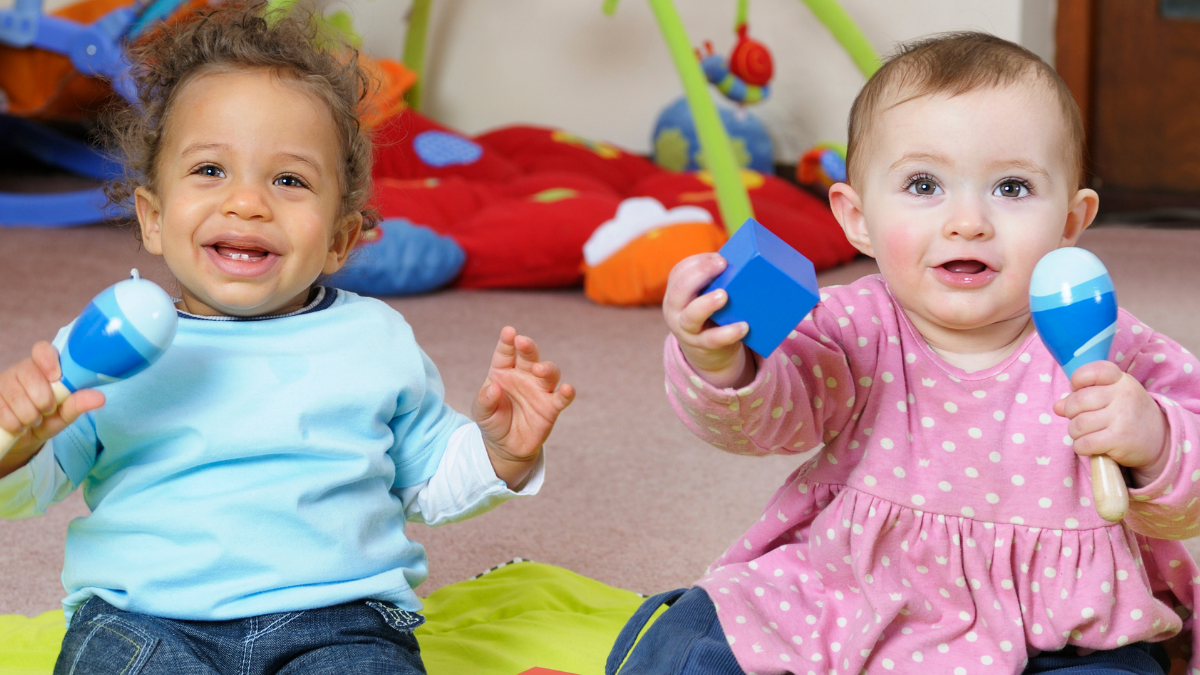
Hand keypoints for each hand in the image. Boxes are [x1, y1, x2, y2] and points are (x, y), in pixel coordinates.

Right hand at [0, 342, 104, 477]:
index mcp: (44, 368)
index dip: (48, 360)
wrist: (23, 439)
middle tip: (47, 410)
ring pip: (15, 395)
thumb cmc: (48, 419)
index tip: (56, 376)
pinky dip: (14, 423)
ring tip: (34, 419)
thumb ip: (78, 404)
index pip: (42, 350)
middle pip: (30, 375)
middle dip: (42, 399)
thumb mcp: (65, 414)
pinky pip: (1, 409)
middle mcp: (21, 370)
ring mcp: (3, 383)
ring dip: (29, 415)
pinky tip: (19, 426)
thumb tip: (100, 398)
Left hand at [473, 327, 574, 488]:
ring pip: (549, 372)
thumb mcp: (481, 413)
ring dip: (546, 368)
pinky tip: (566, 389)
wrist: (506, 447)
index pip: (506, 353)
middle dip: (528, 347)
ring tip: (538, 369)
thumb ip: (485, 400)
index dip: (507, 342)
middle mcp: (523, 376)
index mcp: (503, 372)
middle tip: (522, 341)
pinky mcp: (551, 407)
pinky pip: (562, 398)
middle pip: (529, 356)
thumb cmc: (493, 422)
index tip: (508, 332)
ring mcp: (540, 390)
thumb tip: (495, 387)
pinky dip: (566, 392)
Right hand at [663, 253, 753, 388]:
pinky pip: (713, 339)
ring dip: (707, 304)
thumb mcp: (705, 296)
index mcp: (676, 293)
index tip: (719, 257)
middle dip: (700, 274)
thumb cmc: (710, 314)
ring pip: (691, 317)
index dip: (698, 262)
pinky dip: (728, 333)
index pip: (679, 272)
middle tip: (722, 264)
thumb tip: (743, 260)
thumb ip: (715, 280)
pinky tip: (743, 326)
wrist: (707, 353)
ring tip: (724, 295)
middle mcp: (675, 311)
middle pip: (679, 291)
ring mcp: (687, 330)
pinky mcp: (703, 346)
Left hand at [1053, 360, 1169, 486]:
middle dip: (1071, 413)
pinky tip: (1090, 445)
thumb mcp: (1112, 398)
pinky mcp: (1119, 440)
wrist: (1159, 441)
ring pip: (1078, 425)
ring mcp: (1122, 418)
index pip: (1093, 371)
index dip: (1078, 380)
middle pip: (1077, 402)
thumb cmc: (1128, 415)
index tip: (1078, 389)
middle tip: (1080, 418)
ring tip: (1086, 433)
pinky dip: (1080, 447)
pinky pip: (1084, 443)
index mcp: (1121, 380)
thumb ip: (1083, 396)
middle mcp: (1123, 396)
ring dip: (1075, 432)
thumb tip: (1057, 407)